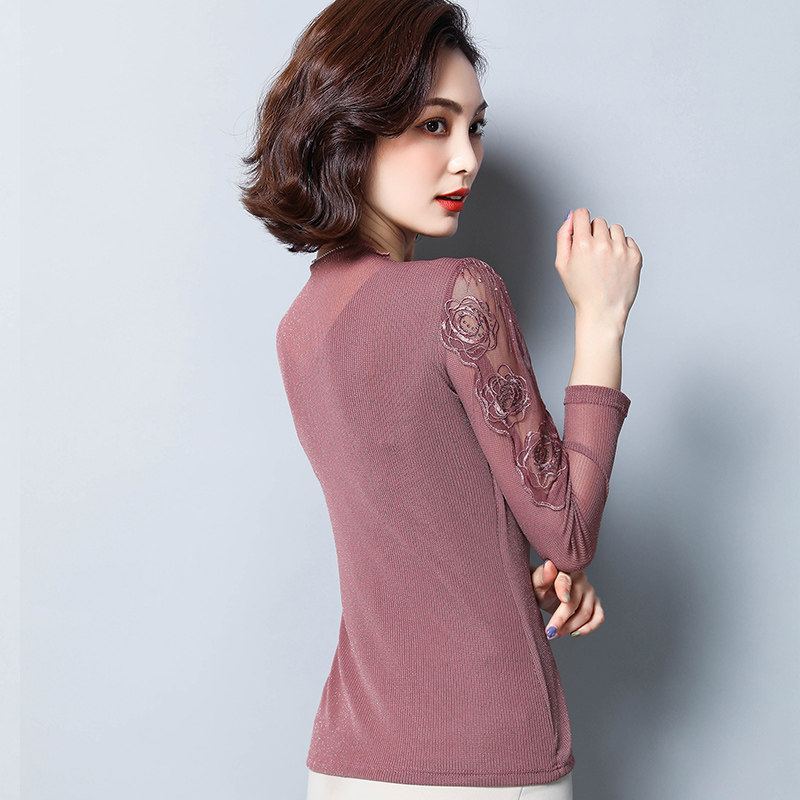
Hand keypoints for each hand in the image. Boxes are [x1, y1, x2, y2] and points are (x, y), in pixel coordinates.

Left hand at [530, 559, 604, 639]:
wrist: (545, 593)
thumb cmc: (539, 587)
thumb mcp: (536, 584)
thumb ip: (542, 577)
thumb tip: (549, 566)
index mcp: (565, 570)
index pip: (565, 580)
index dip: (564, 590)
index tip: (563, 599)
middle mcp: (581, 579)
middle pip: (575, 602)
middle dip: (561, 619)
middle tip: (550, 632)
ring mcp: (590, 591)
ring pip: (586, 612)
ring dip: (571, 627)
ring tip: (556, 634)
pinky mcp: (595, 603)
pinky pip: (598, 617)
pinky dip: (589, 628)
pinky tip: (574, 633)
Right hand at [555, 208, 641, 328]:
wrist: (602, 312)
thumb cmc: (581, 291)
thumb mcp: (562, 265)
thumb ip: (563, 236)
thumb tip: (571, 216)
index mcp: (583, 244)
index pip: (582, 214)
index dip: (580, 222)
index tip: (581, 231)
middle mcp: (603, 244)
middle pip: (598, 221)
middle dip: (594, 233)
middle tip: (592, 254)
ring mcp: (621, 250)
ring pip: (615, 229)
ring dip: (609, 239)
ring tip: (604, 259)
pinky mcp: (635, 256)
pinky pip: (628, 240)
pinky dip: (622, 249)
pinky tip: (615, 265)